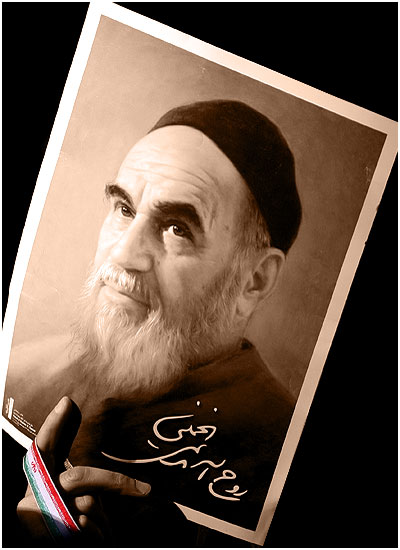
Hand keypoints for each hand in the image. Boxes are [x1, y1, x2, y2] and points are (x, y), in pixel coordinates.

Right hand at [17, 396, 150, 543]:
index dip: (53, 426)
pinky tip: (98, 540)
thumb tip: (96, 456)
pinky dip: (98, 534)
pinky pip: (89, 529)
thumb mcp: (69, 499)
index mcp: (36, 483)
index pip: (42, 449)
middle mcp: (31, 499)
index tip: (67, 402)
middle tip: (145, 490)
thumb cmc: (68, 525)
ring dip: (103, 518)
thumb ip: (80, 478)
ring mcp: (41, 518)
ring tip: (106, 530)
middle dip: (115, 481)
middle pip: (79, 477)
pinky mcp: (55, 536)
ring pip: (88, 505)